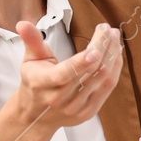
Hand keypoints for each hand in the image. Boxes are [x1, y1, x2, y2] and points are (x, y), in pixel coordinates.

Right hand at [0, 22, 124, 140]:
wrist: (35, 116)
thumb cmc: (34, 82)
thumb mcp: (30, 60)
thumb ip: (32, 41)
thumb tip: (23, 24)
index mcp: (43, 83)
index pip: (65, 73)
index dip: (82, 61)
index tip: (96, 47)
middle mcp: (60, 98)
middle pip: (90, 71)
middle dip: (103, 47)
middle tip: (108, 29)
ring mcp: (76, 107)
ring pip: (103, 78)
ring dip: (112, 54)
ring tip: (114, 36)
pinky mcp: (89, 111)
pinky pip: (108, 87)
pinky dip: (115, 68)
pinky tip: (116, 53)